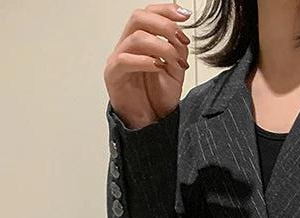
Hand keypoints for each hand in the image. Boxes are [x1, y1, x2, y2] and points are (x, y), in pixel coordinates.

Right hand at [104, 3, 192, 129]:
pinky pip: (125, 60)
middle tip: (180, 39)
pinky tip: (159, 67)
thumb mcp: (175, 72)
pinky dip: (145, 61)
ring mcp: (119, 58)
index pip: (149, 14)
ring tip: (174, 60)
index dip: (166, 10)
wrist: (149, 123)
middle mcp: (128, 46)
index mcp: (141, 41)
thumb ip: (178, 52)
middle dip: (164, 24)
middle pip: (139, 18)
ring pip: (135, 38)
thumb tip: (181, 36)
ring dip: (161, 46)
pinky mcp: (114, 75)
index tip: (185, 16)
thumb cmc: (157, 97)